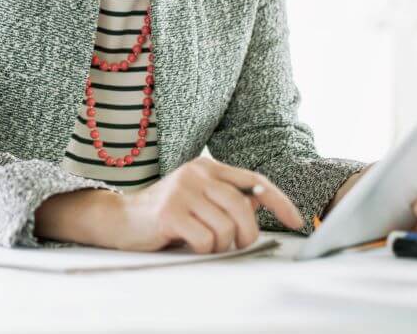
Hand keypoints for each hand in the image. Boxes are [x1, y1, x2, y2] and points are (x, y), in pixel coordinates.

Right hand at [107, 156, 303, 253]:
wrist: (120, 219)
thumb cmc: (165, 213)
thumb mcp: (199, 199)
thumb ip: (228, 198)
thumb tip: (260, 203)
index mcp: (207, 167)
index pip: (253, 180)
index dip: (279, 201)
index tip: (295, 221)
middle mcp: (195, 173)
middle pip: (241, 207)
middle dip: (246, 234)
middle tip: (238, 246)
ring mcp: (181, 191)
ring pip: (225, 227)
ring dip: (220, 245)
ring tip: (202, 243)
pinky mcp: (169, 212)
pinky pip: (204, 240)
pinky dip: (202, 250)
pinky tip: (187, 244)